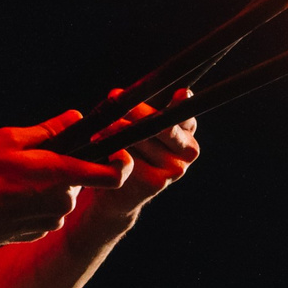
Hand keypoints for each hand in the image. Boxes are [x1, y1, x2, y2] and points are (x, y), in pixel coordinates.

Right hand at [0, 114, 128, 246]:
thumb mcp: (10, 139)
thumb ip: (49, 129)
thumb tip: (76, 118)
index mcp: (61, 174)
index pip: (114, 173)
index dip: (120, 160)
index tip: (113, 148)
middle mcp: (63, 201)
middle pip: (79, 178)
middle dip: (62, 166)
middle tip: (30, 158)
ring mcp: (51, 220)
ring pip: (61, 195)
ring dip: (46, 185)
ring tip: (12, 179)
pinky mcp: (38, 233)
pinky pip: (46, 211)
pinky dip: (34, 203)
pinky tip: (7, 198)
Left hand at [81, 89, 199, 219]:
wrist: (118, 194)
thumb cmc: (129, 151)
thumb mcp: (139, 127)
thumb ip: (140, 111)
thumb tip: (117, 95)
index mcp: (187, 131)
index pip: (185, 111)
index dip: (179, 101)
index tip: (177, 93)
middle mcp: (189, 150)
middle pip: (162, 123)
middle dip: (135, 111)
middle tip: (112, 102)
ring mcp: (176, 169)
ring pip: (143, 138)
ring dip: (118, 130)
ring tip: (98, 130)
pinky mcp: (157, 183)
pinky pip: (132, 159)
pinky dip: (116, 152)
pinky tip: (105, 152)